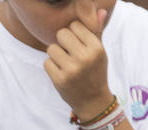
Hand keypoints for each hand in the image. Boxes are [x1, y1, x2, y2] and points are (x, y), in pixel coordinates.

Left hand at [43, 0, 113, 121]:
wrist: (93, 101)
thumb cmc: (95, 72)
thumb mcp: (100, 52)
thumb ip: (96, 31)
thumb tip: (100, 10)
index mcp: (96, 47)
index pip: (75, 25)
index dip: (72, 32)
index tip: (76, 42)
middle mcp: (85, 57)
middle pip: (61, 34)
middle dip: (62, 41)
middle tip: (68, 51)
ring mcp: (72, 69)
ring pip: (52, 48)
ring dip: (55, 54)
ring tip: (64, 62)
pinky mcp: (60, 80)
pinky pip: (46, 62)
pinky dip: (51, 66)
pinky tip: (60, 72)